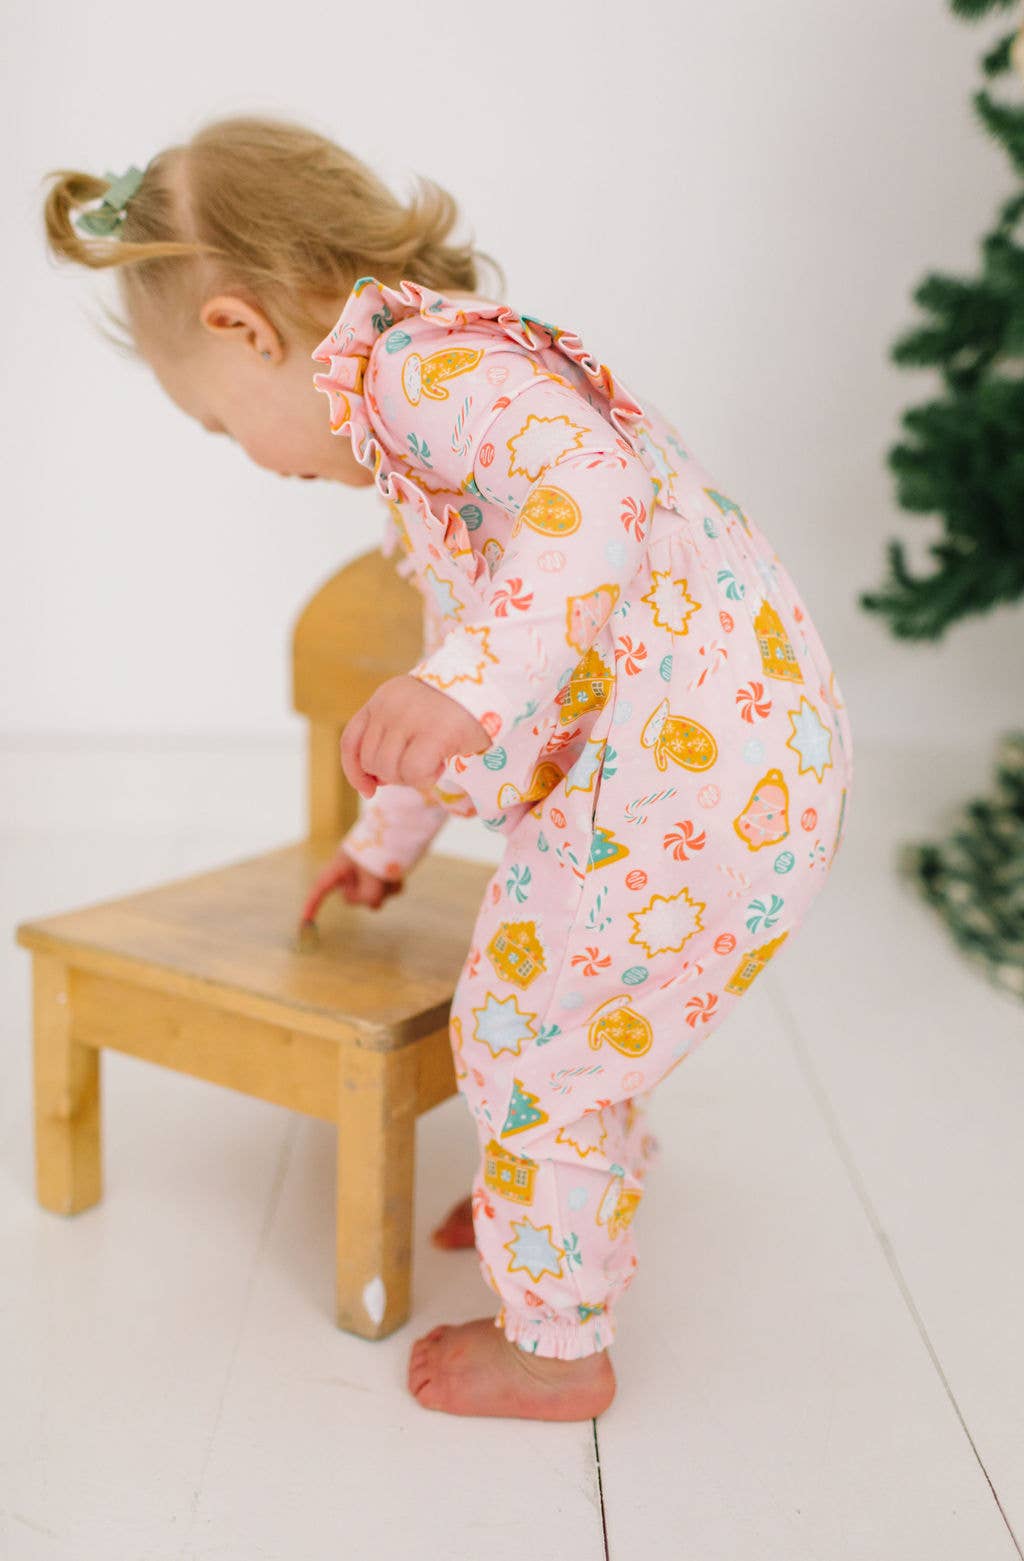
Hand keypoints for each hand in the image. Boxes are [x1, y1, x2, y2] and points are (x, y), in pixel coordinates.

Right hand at [300, 847, 403, 917]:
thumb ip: (369, 896)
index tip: (304, 925)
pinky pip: (387, 891)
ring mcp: (367, 873)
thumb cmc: (382, 847)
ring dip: (385, 888)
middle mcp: (351, 871)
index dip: (311, 907)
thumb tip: (373, 903)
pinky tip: (399, 874)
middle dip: (368, 894)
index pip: (320, 889)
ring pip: (373, 897)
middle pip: (352, 899)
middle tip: (379, 878)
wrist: (401, 827)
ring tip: (390, 872)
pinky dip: (394, 885)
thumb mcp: (372, 876)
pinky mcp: (382, 875)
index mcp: (340, 866)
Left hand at [340, 673, 490, 799]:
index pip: (351, 741)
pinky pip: (414, 773)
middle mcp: (389, 704)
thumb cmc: (459, 707)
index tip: (369, 790)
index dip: (354, 771)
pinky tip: (442, 764)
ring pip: (389, 770)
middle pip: (371, 760)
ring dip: (411, 778)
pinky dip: (426, 779)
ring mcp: (409, 717)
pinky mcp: (434, 732)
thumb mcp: (415, 714)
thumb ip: (392, 738)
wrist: (495, 683)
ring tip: (435, 760)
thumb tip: (375, 781)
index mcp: (383, 697)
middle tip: (422, 765)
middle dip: (393, 775)